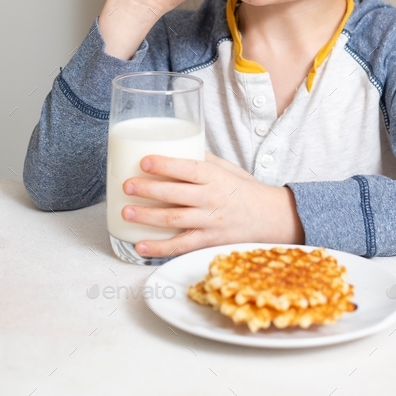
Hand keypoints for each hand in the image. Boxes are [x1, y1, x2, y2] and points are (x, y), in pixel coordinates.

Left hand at [121, 152, 304, 258]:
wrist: (269, 217)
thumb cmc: (244, 189)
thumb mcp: (227, 168)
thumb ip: (202, 160)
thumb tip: (173, 148)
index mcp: (216, 177)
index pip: (188, 169)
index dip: (165, 165)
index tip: (144, 162)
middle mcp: (212, 199)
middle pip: (175, 194)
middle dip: (148, 190)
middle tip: (127, 185)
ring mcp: (210, 222)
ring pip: (174, 220)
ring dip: (147, 217)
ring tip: (126, 212)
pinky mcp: (208, 242)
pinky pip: (181, 246)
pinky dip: (159, 247)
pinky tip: (140, 245)